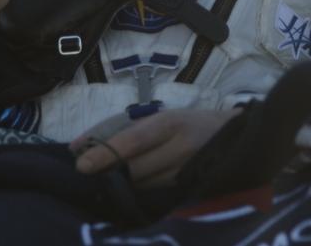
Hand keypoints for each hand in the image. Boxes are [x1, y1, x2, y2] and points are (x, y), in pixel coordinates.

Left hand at [70, 108, 241, 187]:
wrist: (231, 135)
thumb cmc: (187, 123)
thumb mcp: (160, 117)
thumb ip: (122, 130)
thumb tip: (79, 146)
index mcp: (170, 122)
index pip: (133, 140)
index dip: (106, 153)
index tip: (82, 164)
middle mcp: (180, 147)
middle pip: (136, 169)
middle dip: (111, 173)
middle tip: (90, 174)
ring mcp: (187, 171)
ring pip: (144, 185)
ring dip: (123, 184)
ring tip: (108, 178)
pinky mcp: (189, 188)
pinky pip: (155, 192)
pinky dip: (139, 190)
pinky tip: (129, 187)